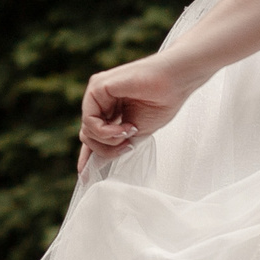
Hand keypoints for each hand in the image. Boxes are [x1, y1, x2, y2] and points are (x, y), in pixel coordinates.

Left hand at [77, 51, 200, 170]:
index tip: (84, 177)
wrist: (175, 82)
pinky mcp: (97, 87)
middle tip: (128, 145)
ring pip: (86, 131)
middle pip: (88, 136)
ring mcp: (97, 94)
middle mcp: (100, 101)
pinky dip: (106, 131)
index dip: (89, 156)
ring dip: (108, 140)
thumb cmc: (163, 103)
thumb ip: (117, 143)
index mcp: (111, 110)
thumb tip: (98, 161)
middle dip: (106, 149)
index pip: (93, 135)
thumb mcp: (137, 132)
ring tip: (129, 134)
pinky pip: (89, 121)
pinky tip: (125, 127)